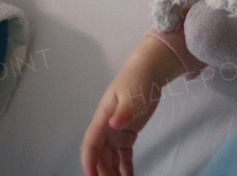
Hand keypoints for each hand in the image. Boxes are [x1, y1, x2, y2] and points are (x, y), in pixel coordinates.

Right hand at [81, 36, 182, 175]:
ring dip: (112, 172)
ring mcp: (115, 132)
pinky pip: (123, 156)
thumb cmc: (137, 79)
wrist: (148, 71)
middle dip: (102, 171)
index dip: (88, 160)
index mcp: (103, 117)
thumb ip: (125, 110)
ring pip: (110, 158)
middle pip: (100, 155)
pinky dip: (125, 168)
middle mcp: (106, 128)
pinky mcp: (127, 134)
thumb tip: (113, 124)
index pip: (91, 142)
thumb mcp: (132, 94)